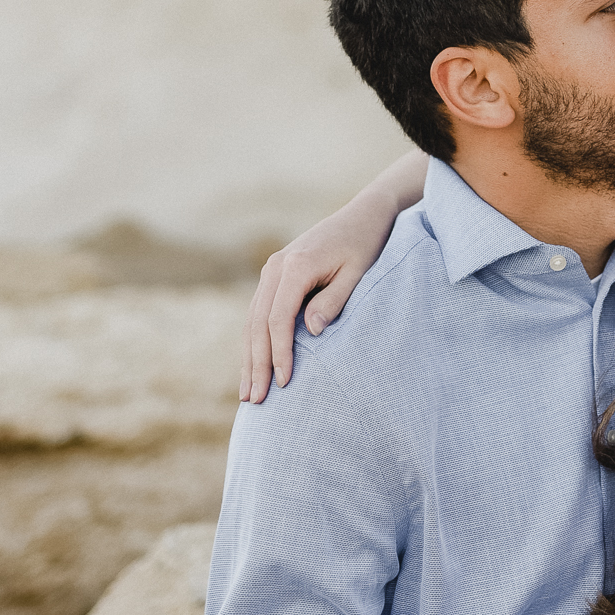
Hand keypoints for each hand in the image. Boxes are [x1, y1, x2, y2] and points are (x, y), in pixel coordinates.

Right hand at [240, 183, 404, 401]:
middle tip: (255, 400)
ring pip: (252, 319)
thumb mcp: (358, 273)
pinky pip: (258, 312)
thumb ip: (333, 301)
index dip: (279, 353)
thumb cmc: (366, 245)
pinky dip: (254, 340)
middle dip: (255, 363)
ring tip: (247, 392)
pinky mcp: (275, 274)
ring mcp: (272, 269)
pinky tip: (253, 364)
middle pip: (258, 323)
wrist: (364, 214)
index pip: (278, 319)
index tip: (283, 382)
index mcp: (296, 266)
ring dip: (249, 356)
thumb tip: (310, 332)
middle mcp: (276, 267)